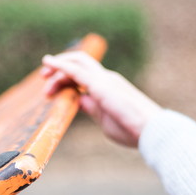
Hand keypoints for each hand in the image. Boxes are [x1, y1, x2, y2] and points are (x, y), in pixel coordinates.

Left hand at [41, 51, 160, 148]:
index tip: (54, 90)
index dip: (67, 78)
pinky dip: (60, 65)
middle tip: (44, 76)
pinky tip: (49, 63)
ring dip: (57, 68)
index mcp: (110, 87)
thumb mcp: (105, 120)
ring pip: (76, 64)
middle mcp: (107, 79)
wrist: (151, 131)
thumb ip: (92, 108)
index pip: (84, 75)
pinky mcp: (99, 85)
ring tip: (44, 77)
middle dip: (60, 66)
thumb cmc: (132, 131)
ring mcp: (104, 80)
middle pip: (79, 64)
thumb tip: (79, 100)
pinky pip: (75, 71)